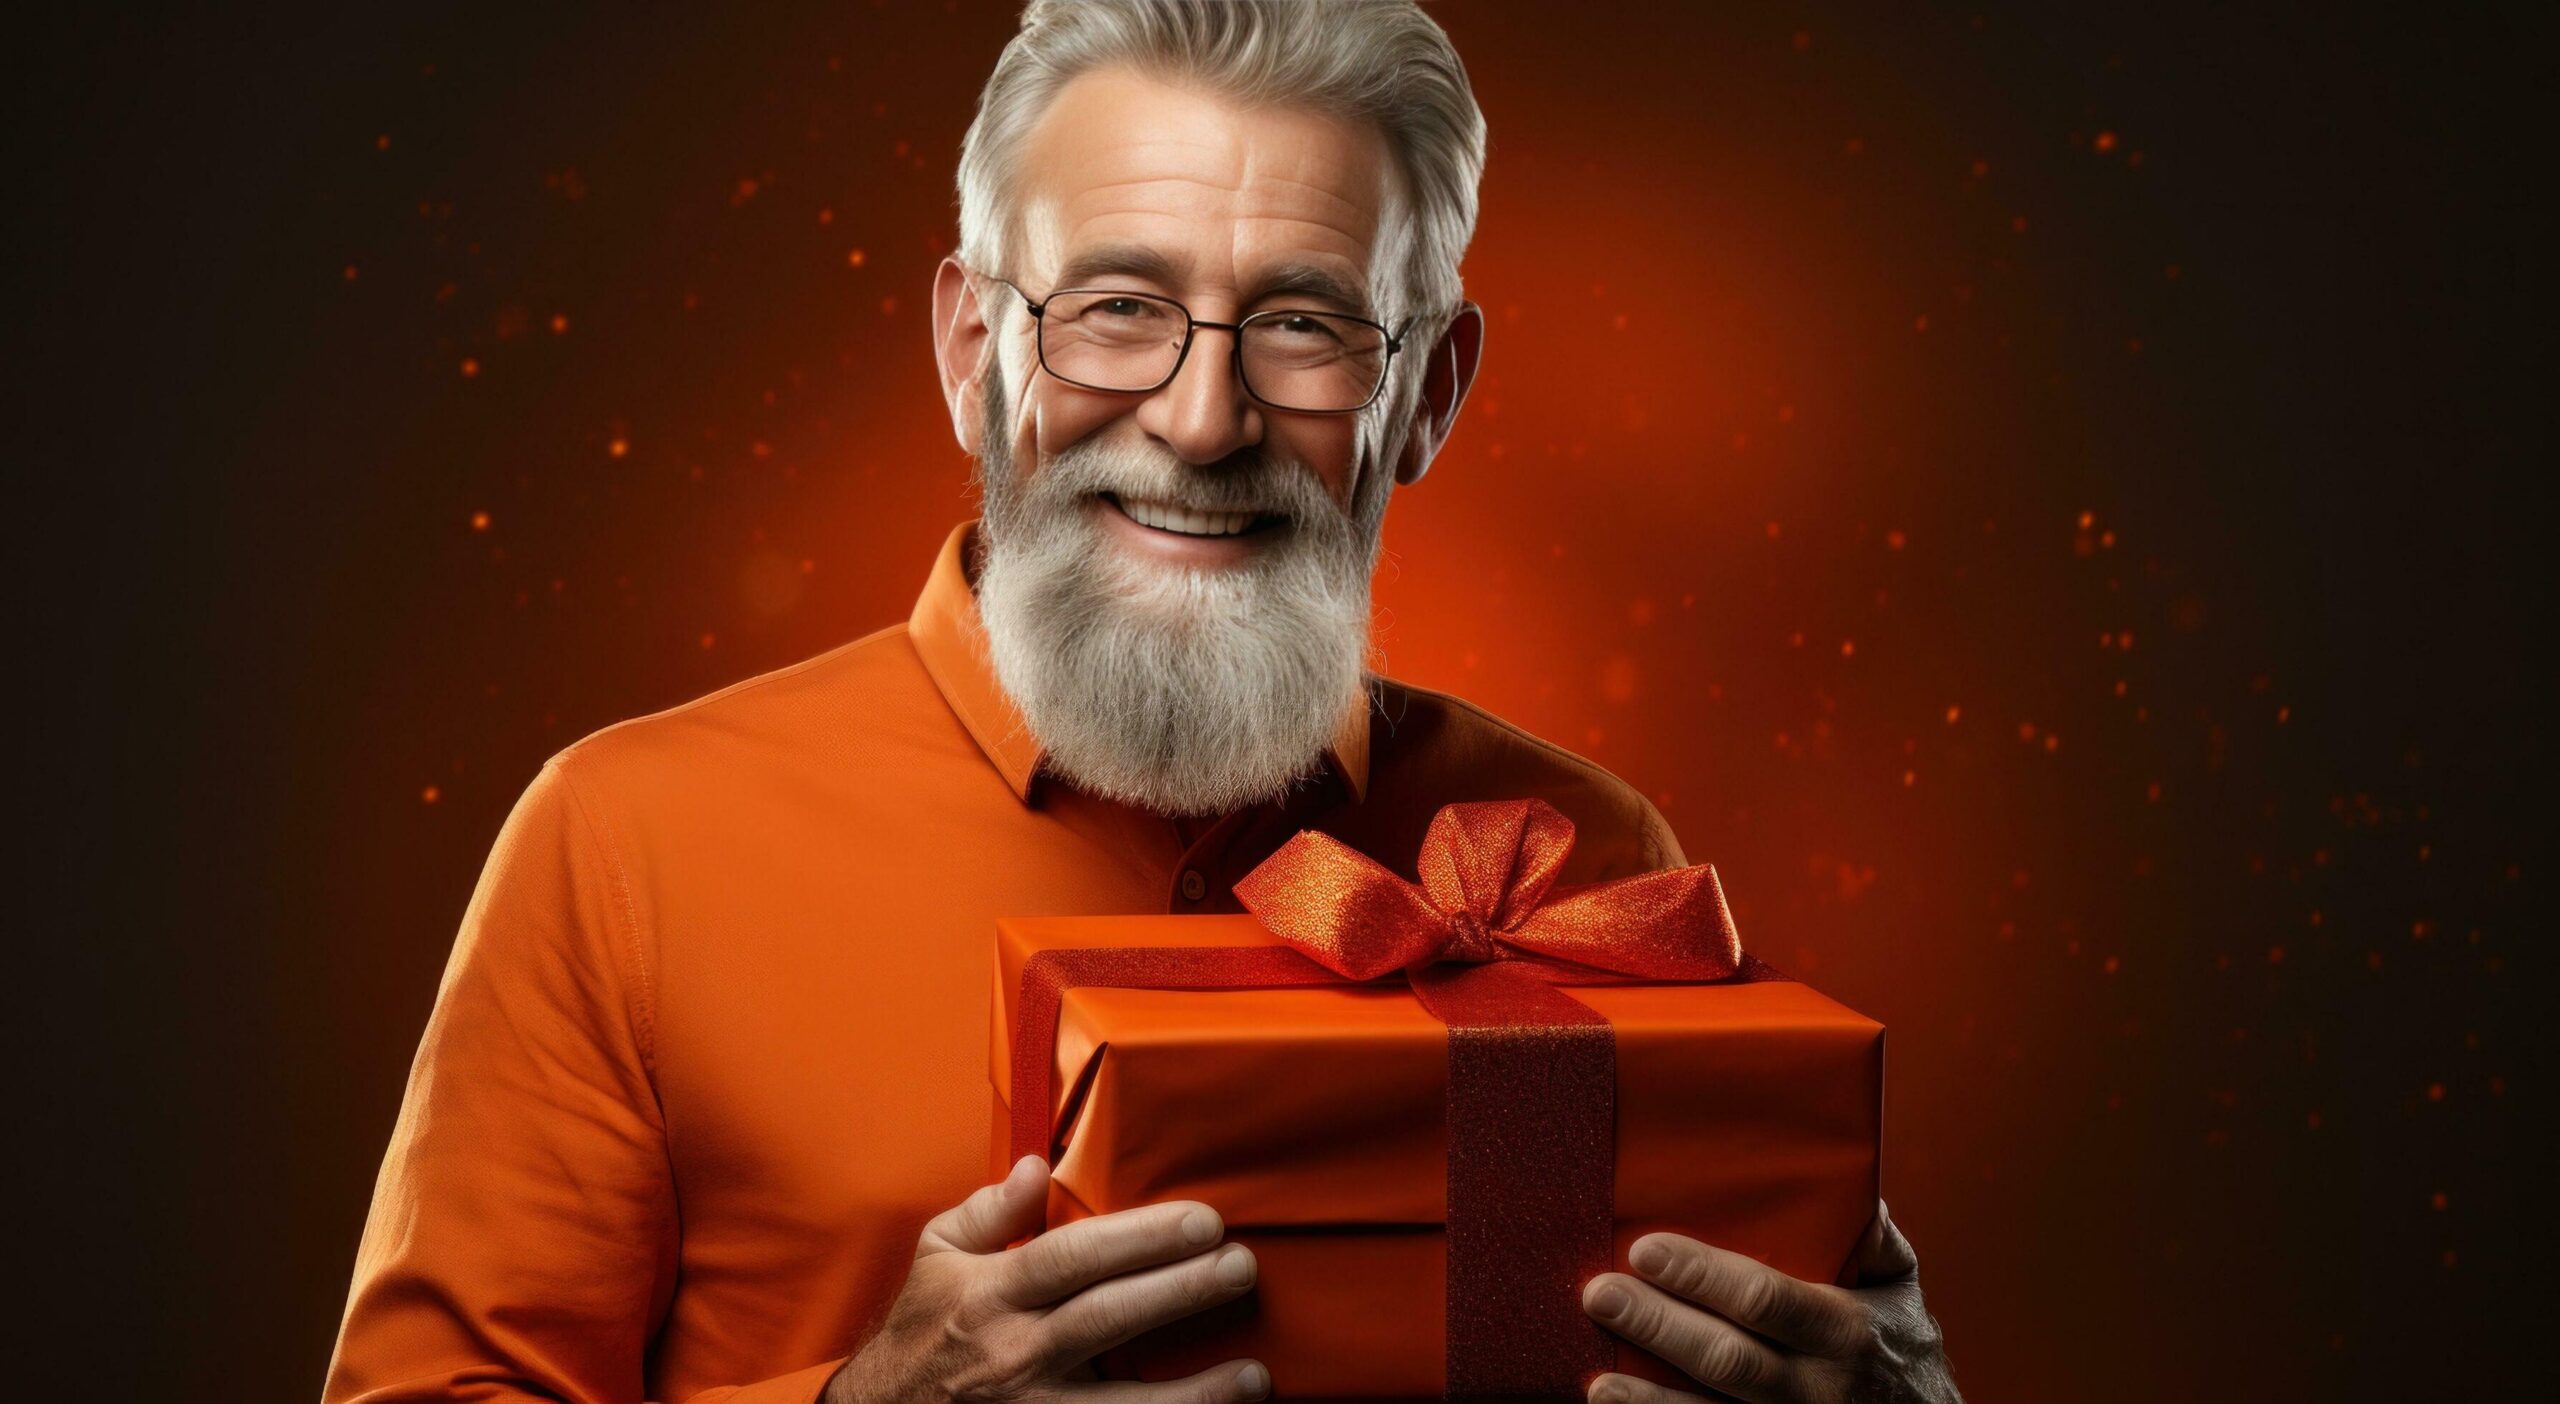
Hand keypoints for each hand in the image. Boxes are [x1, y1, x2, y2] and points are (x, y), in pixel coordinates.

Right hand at [825, 1154, 1268, 1403]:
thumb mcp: (935, 1259)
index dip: (1141, 1237)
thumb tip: (1037, 1166)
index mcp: (991, 1295)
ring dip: (1194, 1394)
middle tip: (1241, 1267)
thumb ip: (990, 1212)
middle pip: (1108, 1317)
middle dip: (1181, 1292)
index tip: (1202, 1220)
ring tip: (1253, 1376)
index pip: (1072, 1257)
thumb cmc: (919, 1336)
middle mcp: (1013, 1354)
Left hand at [1579, 1198, 1959, 1403]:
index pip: (1765, 1299)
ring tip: (1598, 1378)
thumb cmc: (1900, 1342)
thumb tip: (1836, 1171)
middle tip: (1601, 1293)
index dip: (1703, 1277)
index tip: (1646, 1250)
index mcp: (1847, 1329)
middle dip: (1659, 1326)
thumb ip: (1868, 1231)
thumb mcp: (1899, 1283)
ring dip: (1651, 1399)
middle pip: (1728, 1359)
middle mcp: (1820, 1387)